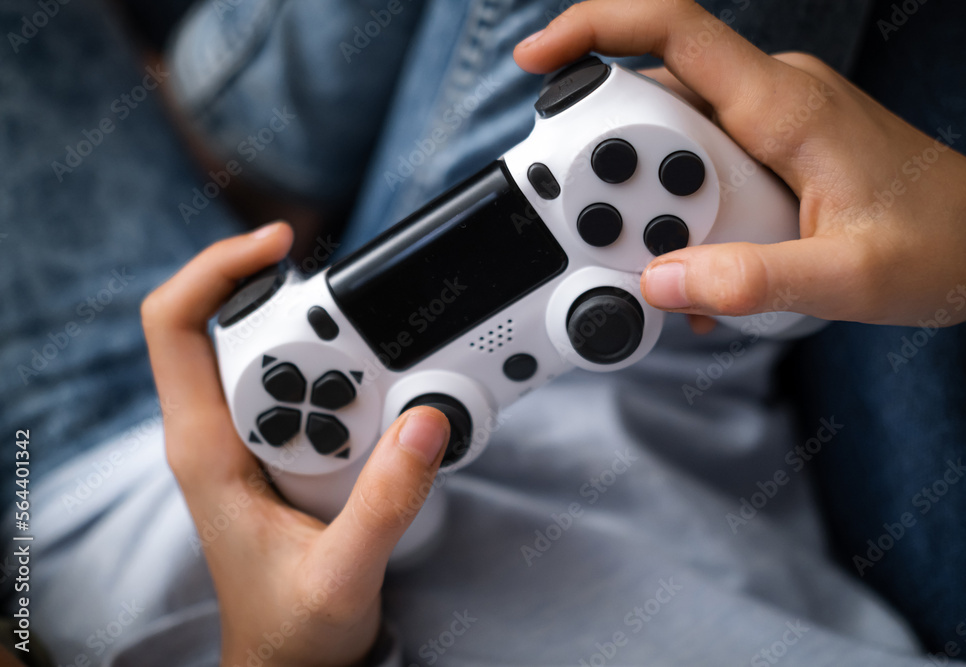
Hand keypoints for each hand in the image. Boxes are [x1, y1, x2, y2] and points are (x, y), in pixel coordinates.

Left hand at [141, 222, 449, 666]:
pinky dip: (360, 384)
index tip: (281, 244)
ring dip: (345, 357)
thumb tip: (427, 420)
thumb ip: (386, 503)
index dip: (218, 269)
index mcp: (207, 450)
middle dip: (309, 316)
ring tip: (391, 384)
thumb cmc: (293, 628)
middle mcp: (222, 432)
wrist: (290, 660)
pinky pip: (321, 390)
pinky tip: (395, 404)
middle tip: (368, 329)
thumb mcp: (343, 573)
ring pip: (290, 356)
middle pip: (245, 324)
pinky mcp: (288, 448)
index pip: (179, 326)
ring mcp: (255, 438)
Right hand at [514, 0, 965, 325]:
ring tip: (676, 261)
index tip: (535, 59)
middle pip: (653, 100)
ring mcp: (767, 123)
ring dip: (652, 202)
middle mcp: (768, 99)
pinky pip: (698, 166)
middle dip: (617, 166)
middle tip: (623, 231)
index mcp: (784, 105)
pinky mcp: (767, 149)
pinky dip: (680, 212)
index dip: (594, 27)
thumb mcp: (848, 279)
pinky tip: (697, 262)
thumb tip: (661, 282)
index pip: (674, 29)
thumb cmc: (939, 245)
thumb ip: (751, 281)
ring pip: (670, 141)